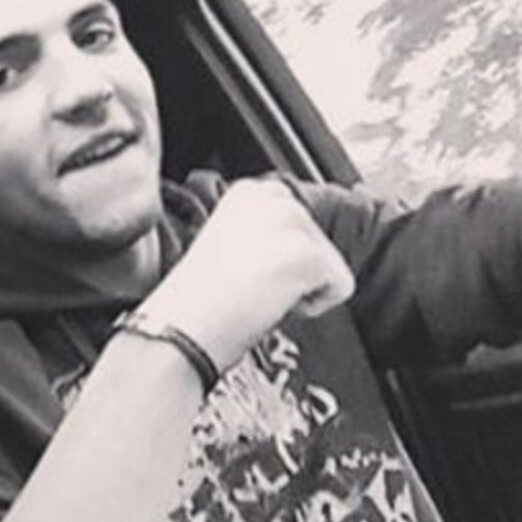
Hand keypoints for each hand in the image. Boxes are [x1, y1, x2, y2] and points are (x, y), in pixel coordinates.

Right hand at [142, 179, 354, 371]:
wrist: (180, 329)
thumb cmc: (197, 303)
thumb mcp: (232, 246)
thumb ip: (265, 235)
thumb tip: (289, 252)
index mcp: (250, 192)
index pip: (302, 225)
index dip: (281, 261)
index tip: (247, 274)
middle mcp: (273, 197)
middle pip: (322, 245)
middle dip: (295, 274)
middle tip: (251, 289)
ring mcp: (292, 223)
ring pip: (332, 266)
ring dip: (302, 290)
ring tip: (257, 296)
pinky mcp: (308, 254)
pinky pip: (341, 288)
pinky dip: (313, 307)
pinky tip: (270, 304)